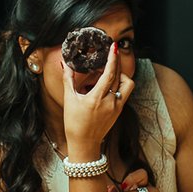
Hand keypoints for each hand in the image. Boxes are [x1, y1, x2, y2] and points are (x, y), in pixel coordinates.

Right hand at [61, 43, 133, 157]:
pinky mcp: (119, 111)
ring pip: (127, 84)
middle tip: (113, 52)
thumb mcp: (69, 100)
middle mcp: (110, 102)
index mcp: (97, 98)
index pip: (109, 74)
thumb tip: (65, 64)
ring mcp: (117, 107)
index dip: (112, 59)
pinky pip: (124, 93)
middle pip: (120, 76)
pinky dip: (119, 84)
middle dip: (117, 61)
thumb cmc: (74, 124)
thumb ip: (68, 80)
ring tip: (110, 71)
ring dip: (121, 75)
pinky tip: (109, 83)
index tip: (114, 47)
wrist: (84, 144)